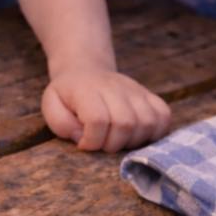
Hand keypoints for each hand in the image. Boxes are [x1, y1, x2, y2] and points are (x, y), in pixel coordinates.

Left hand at [41, 67, 170, 151]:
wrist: (85, 71)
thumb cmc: (68, 95)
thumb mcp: (51, 105)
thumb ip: (61, 123)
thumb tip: (83, 138)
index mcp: (87, 90)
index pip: (97, 119)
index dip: (91, 140)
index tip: (83, 143)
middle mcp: (115, 88)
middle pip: (125, 123)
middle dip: (112, 144)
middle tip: (102, 143)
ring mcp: (136, 91)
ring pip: (147, 122)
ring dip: (133, 141)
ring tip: (118, 140)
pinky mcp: (150, 96)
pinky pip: (164, 116)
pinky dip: (155, 132)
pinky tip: (138, 136)